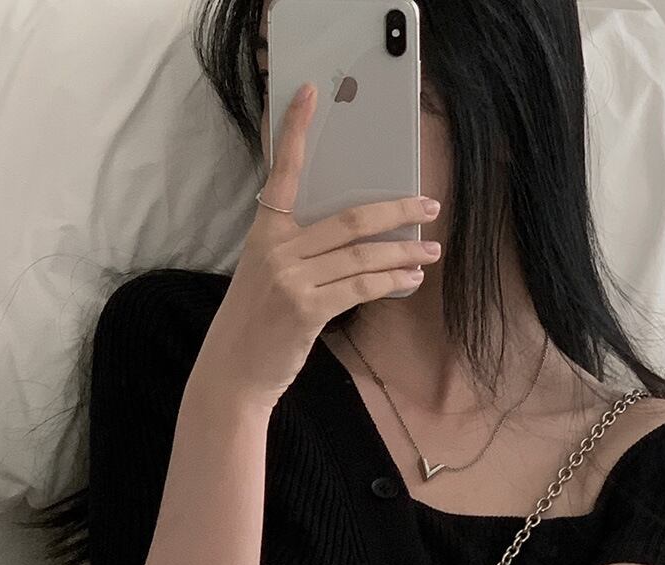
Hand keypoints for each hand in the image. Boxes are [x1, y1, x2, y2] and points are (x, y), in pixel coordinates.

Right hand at [203, 80, 443, 411]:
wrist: (234, 371)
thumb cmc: (254, 323)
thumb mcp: (265, 275)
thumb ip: (299, 251)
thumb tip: (353, 240)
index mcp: (264, 232)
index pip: (282, 172)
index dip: (296, 131)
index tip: (310, 93)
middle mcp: (277, 249)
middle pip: (348, 218)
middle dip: (396, 209)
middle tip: (429, 204)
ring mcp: (292, 279)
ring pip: (362, 254)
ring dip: (404, 251)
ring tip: (431, 250)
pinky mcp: (307, 309)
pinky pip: (361, 286)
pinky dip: (390, 280)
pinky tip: (409, 278)